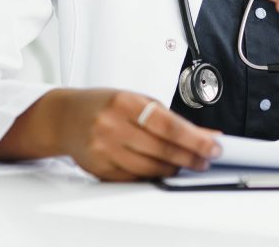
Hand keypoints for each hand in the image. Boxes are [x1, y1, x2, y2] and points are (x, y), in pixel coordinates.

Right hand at [56, 88, 221, 180]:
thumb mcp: (138, 100)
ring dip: (174, 168)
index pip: (169, 125)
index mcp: (125, 102)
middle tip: (207, 159)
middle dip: (190, 156)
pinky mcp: (99, 168)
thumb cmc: (105, 105)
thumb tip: (206, 133)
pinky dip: (153, 176)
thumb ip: (171, 118)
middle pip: (161, 148)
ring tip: (188, 164)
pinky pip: (133, 177)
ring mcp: (103, 148)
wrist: (64, 116)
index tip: (213, 146)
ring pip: (149, 167)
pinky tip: (163, 170)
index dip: (195, 139)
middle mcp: (112, 125)